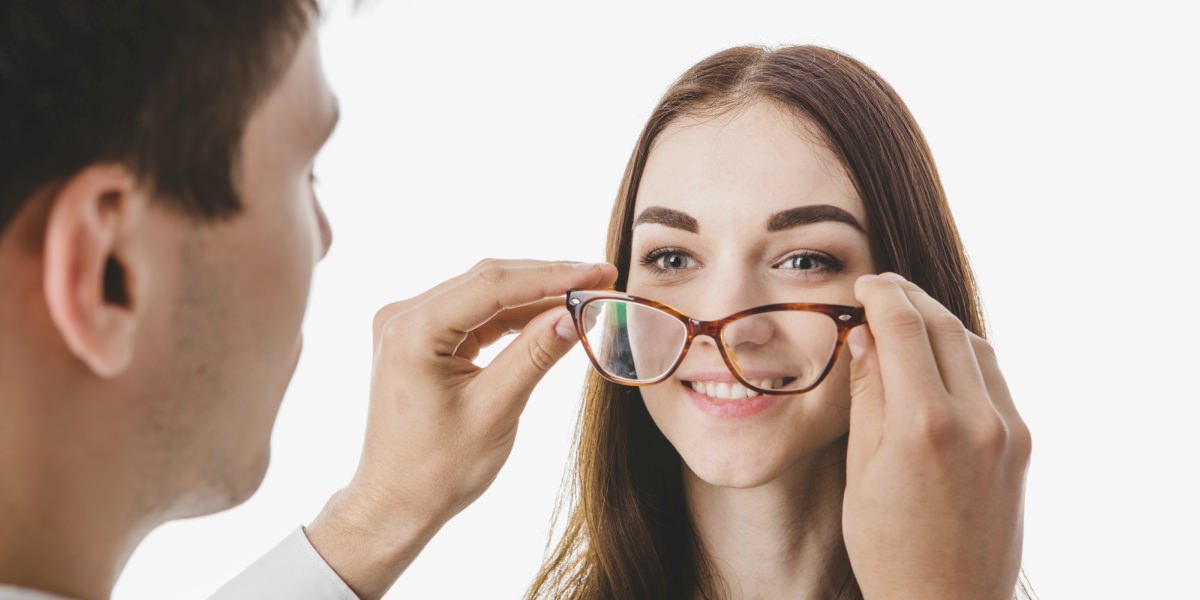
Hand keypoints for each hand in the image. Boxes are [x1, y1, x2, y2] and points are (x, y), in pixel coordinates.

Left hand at [306, 259, 616, 599]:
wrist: (396, 504)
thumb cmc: (437, 470)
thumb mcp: (496, 410)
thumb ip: (534, 355)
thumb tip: (576, 314)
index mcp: (412, 331)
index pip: (493, 285)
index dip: (553, 276)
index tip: (600, 272)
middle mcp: (404, 317)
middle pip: (488, 281)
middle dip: (549, 281)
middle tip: (603, 280)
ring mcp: (410, 325)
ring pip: (485, 294)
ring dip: (536, 296)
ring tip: (587, 298)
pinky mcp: (422, 338)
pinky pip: (476, 315)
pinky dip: (515, 316)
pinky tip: (552, 317)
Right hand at [842, 272, 1031, 599]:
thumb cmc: (889, 547)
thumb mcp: (861, 470)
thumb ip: (868, 397)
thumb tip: (865, 337)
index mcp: (923, 426)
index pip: (904, 329)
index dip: (882, 296)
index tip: (864, 286)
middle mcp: (975, 420)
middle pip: (945, 327)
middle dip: (910, 299)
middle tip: (882, 289)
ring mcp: (1006, 431)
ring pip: (976, 346)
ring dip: (941, 322)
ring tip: (908, 317)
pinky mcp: (1021, 444)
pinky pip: (994, 379)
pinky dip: (965, 354)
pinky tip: (940, 358)